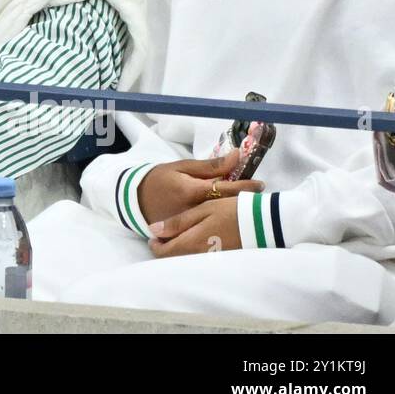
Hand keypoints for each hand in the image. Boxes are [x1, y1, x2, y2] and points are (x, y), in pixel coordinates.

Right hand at [137, 149, 263, 224]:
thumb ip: (211, 165)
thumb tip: (237, 156)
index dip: (245, 186)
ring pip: (222, 223)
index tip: (260, 184)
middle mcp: (193, 211)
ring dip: (237, 215)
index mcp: (192, 191)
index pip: (225, 189)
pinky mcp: (187, 237)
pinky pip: (211, 233)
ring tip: (247, 210)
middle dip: (245, 202)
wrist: (135, 200)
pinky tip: (231, 223)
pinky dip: (223, 227)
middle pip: (228, 208)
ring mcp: (191, 227)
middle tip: (258, 198)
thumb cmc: (160, 179)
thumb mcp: (182, 167)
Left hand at [148, 196, 242, 256]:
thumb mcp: (202, 210)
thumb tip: (153, 231)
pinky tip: (199, 240)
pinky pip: (201, 261)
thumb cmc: (231, 211)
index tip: (155, 236)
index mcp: (192, 243)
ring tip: (182, 235)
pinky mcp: (222, 261)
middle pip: (174, 259)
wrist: (264, 222)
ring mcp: (212, 261)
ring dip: (180, 250)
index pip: (164, 253)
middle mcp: (200, 257)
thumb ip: (178, 222)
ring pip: (187, 260)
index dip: (155, 245)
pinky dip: (194, 253)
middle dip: (166, 249)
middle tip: (167, 235)